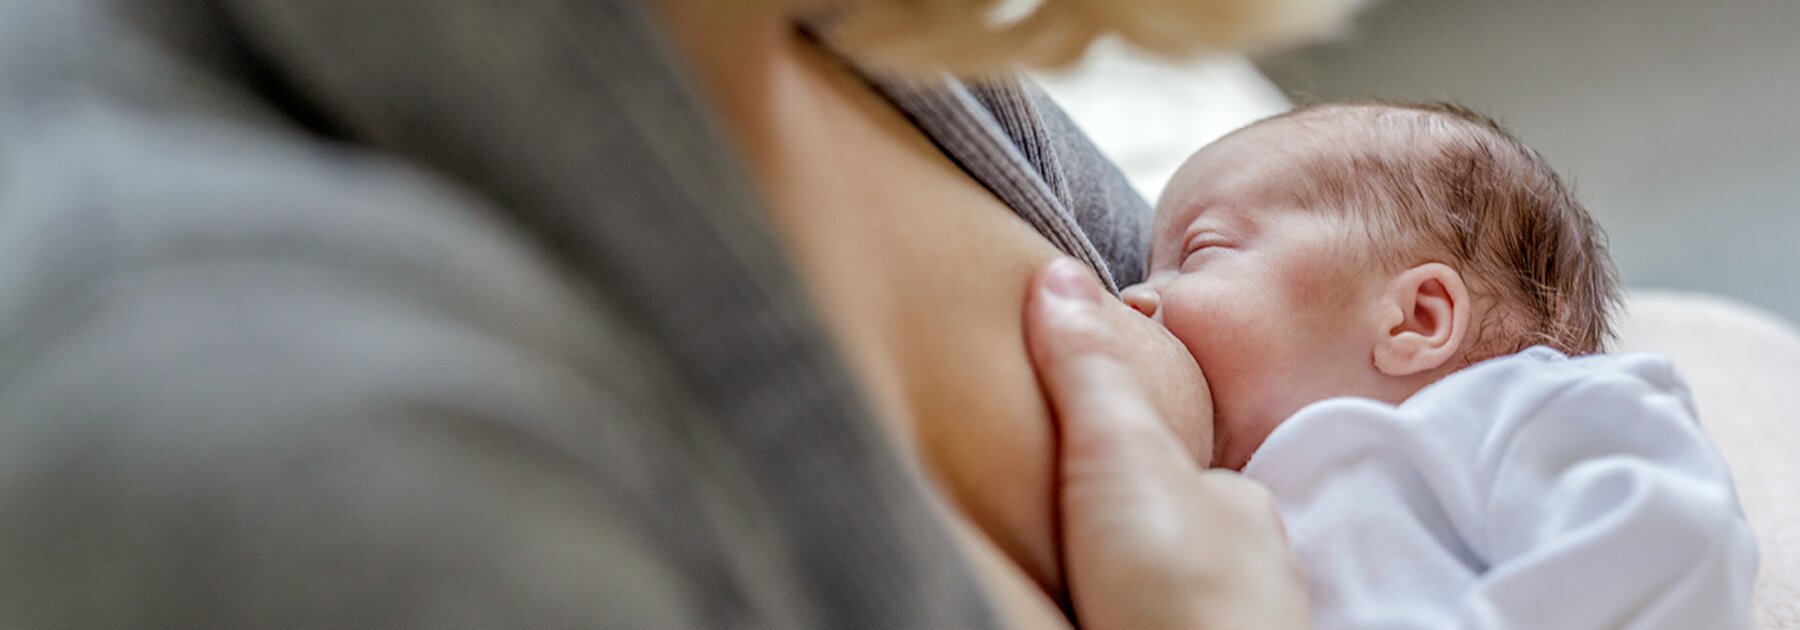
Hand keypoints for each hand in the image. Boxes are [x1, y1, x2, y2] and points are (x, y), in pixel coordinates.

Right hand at [1025, 258, 1309, 629]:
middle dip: (1137, 533)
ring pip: (1186, 595)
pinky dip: (1142, 622)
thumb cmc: (1177, 589)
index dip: (1130, 459)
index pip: (1183, 467)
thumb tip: (1055, 272)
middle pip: (1185, 535)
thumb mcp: (1116, 457)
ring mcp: (1237, 626)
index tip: (1084, 465)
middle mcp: (1252, 566)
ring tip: (1089, 591)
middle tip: (1072, 535)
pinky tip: (1109, 624)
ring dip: (1142, 591)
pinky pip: (1171, 625)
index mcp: (1236, 504)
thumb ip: (1087, 374)